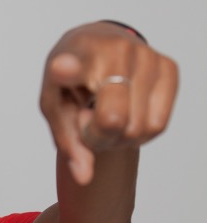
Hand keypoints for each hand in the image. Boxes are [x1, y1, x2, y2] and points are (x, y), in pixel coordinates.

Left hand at [39, 21, 178, 184]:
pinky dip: (141, 132)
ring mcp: (146, 56)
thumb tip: (84, 177)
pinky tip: (129, 115)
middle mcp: (114, 50)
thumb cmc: (72, 80)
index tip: (61, 67)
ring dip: (120, 136)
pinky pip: (158, 125)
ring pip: (138, 128)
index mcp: (76, 56)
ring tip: (108, 115)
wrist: (97, 45)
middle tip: (89, 120)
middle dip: (99, 136)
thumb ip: (68, 141)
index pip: (74, 67)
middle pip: (113, 121)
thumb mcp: (55, 108)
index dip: (69, 70)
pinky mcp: (168, 67)